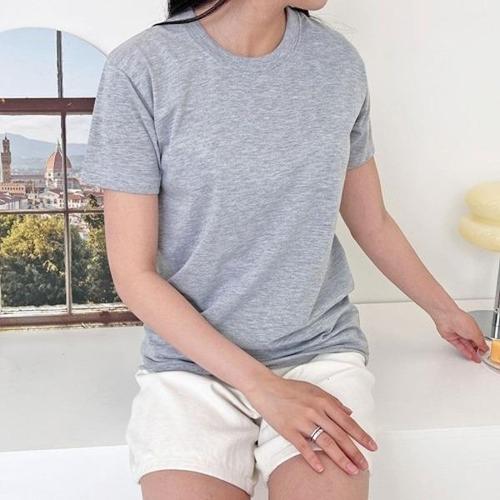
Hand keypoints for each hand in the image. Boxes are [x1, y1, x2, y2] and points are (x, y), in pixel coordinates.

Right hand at [244, 373, 377, 475]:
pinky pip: (303, 447)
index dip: (361, 435)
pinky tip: (322, 469)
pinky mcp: (289, 430)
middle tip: (365, 465)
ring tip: (351, 470)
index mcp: (323, 401)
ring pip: (326, 443)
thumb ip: (332, 401)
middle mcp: (315, 411)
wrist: (265, 387)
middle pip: (340, 435)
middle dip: (355, 452)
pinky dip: (313, 459)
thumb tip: (349, 413)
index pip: (347, 421)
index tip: (372, 446)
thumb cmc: (290, 388)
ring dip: (340, 458)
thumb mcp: (314, 389)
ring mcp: (302, 421)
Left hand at [432, 305, 489, 362]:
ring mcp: (458, 334)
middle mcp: (465, 330)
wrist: (446, 318)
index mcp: (473, 327)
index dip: (482, 346)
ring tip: (476, 358)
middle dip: (477, 351)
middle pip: (472, 343)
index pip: (479, 338)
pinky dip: (464, 351)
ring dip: (471, 352)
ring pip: (466, 345)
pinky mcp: (451, 337)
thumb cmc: (460, 320)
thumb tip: (485, 348)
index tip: (484, 352)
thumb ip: (480, 342)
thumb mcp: (475, 333)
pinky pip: (459, 346)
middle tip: (480, 357)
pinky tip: (469, 355)